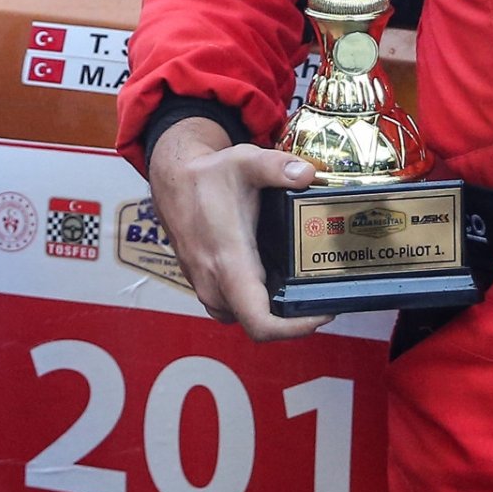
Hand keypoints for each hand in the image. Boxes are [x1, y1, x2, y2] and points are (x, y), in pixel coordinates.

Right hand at [145, 118, 332, 340]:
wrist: (171, 180)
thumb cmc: (205, 176)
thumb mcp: (244, 162)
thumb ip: (277, 167)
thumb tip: (306, 173)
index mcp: (229, 263)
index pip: (260, 323)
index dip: (296, 329)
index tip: (321, 313)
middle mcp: (215, 283)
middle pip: (260, 324)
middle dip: (293, 316)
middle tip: (321, 293)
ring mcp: (207, 286)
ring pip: (245, 316)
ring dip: (272, 309)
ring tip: (301, 286)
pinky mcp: (206, 283)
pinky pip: (234, 306)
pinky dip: (255, 300)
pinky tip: (274, 277)